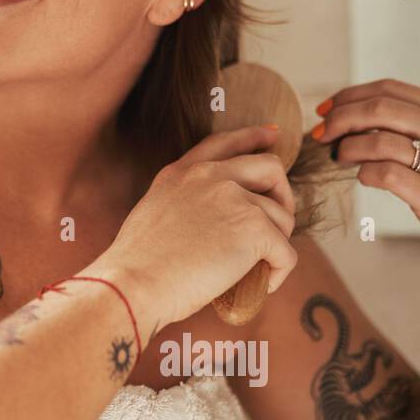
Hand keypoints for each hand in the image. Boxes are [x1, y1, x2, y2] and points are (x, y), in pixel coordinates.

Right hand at [94, 124, 297, 334]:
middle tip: (277, 224)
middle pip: (269, 167)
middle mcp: (209, 177)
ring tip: (260, 267)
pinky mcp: (254, 228)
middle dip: (283, 195)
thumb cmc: (137, 266)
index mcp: (181, 173)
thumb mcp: (154, 214)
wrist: (133, 284)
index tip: (272, 136)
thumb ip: (184, 204)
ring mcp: (234, 199)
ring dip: (277, 245)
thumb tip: (216, 224)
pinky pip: (286, 253)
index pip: (224, 142)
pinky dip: (280, 272)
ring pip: (281, 218)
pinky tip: (264, 284)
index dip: (253, 137)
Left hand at [313, 77, 419, 299]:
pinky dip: (365, 173)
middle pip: (382, 108)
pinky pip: (387, 175)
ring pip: (381, 140)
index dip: (349, 96)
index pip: (391, 89)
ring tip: (338, 158)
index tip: (325, 111)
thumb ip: (412, 128)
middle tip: (320, 134)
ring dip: (347, 148)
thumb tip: (351, 115)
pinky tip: (363, 178)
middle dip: (340, 118)